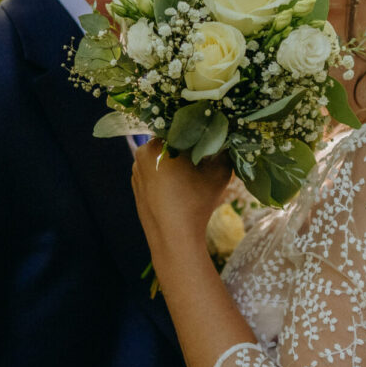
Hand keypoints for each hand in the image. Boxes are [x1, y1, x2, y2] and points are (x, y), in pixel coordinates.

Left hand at [131, 139, 231, 256]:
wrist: (174, 240)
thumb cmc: (196, 203)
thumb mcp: (219, 172)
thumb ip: (225, 150)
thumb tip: (229, 137)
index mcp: (155, 145)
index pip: (179, 126)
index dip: (198, 131)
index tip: (212, 140)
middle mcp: (140, 156)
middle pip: (170, 142)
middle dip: (187, 147)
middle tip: (206, 157)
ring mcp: (136, 173)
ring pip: (162, 158)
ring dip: (177, 162)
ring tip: (196, 174)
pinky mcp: (137, 189)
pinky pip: (155, 174)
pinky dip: (168, 176)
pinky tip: (183, 188)